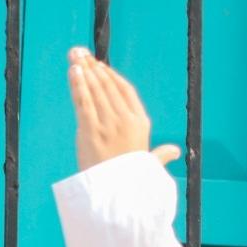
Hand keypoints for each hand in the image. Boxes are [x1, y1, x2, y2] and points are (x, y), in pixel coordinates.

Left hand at [67, 47, 179, 170]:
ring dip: (83, 71)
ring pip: (94, 91)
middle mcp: (125, 119)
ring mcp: (107, 124)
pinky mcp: (90, 130)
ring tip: (74, 55)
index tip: (99, 66)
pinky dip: (78, 85)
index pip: (125, 91)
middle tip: (79, 52)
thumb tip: (173, 151)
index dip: (111, 77)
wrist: (119, 194)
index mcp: (141, 122)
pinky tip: (73, 71)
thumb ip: (160, 154)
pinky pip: (83, 102)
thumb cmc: (133, 180)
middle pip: (107, 86)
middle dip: (92, 67)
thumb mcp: (149, 164)